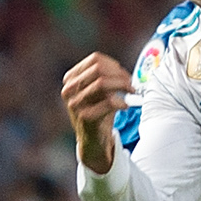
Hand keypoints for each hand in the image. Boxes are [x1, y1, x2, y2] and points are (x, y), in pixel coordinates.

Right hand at [60, 53, 134, 173]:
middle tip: (131, 84)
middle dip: (120, 75)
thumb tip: (122, 71)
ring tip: (131, 92)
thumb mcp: (98, 91)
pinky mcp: (85, 117)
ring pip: (102, 83)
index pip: (95, 59)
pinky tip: (125, 106)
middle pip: (99, 69)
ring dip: (122, 85)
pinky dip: (121, 102)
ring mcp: (75, 103)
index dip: (114, 64)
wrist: (92, 140)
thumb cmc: (98, 112)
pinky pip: (108, 102)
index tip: (125, 74)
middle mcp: (69, 89)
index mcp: (71, 78)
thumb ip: (105, 77)